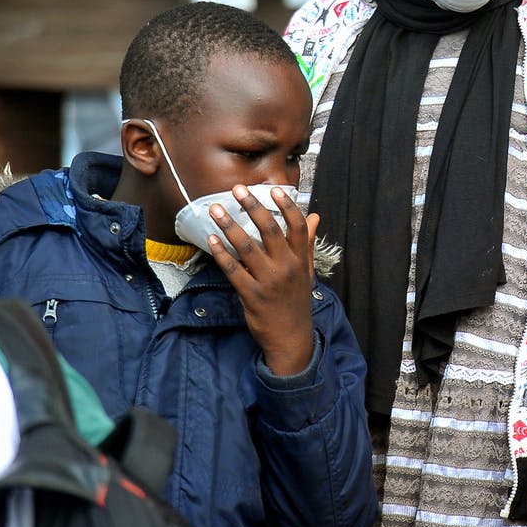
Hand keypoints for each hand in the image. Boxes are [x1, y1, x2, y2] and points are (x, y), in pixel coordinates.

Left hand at [206, 184, 318, 375]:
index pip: (297, 227)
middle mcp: (286, 267)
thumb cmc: (296, 300)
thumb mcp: (307, 271)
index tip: (273, 190)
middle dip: (252, 207)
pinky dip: (221, 254)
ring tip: (215, 209)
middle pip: (269, 230)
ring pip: (246, 247)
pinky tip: (211, 239)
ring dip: (229, 226)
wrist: (291, 337)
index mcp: (300, 259)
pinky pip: (233, 270)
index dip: (286, 206)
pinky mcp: (251, 295)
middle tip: (238, 189)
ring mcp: (268, 281)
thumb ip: (308, 243)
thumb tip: (314, 217)